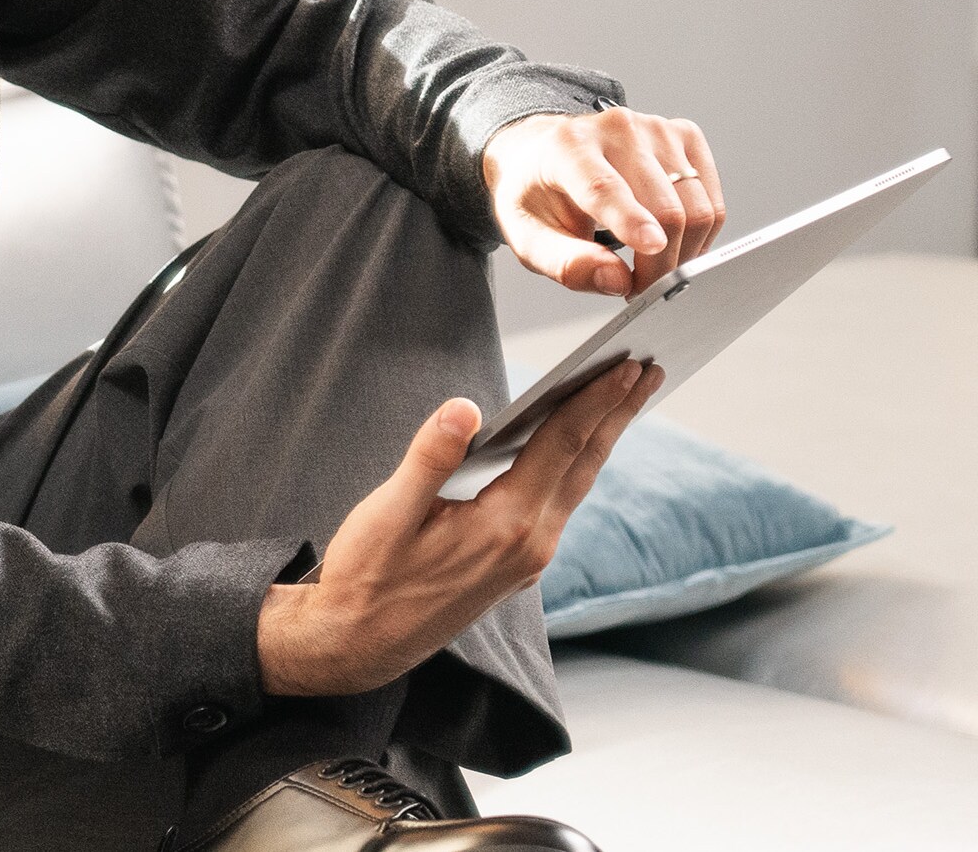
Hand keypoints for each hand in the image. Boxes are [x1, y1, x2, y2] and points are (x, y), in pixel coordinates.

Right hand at [256, 358, 662, 697]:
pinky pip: (558, 504)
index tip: (627, 365)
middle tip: (649, 370)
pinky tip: (572, 452)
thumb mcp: (388, 514)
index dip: (594, 401)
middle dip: (616, 414)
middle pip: (584, 465)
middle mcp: (530, 545)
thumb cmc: (367, 577)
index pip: (561, 447)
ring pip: (576, 486)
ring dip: (601, 440)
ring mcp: (527, 560)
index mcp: (504, 525)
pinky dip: (575, 467)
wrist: (360, 644)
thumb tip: (464, 407)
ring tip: (622, 402)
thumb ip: (429, 458)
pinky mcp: (515, 566)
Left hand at [482, 106, 726, 296]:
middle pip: (663, 207)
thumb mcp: (527, 235)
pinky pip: (712, 199)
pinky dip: (699, 233)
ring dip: (683, 252)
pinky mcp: (685, 136)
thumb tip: (617, 281)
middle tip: (642, 289)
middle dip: (660, 264)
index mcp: (568, 147)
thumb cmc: (535, 195)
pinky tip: (671, 241)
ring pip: (697, 207)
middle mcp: (616, 129)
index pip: (605, 186)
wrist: (541, 152)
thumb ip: (567, 262)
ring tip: (653, 267)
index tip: (651, 248)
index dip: (630, 220)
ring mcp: (656, 128)